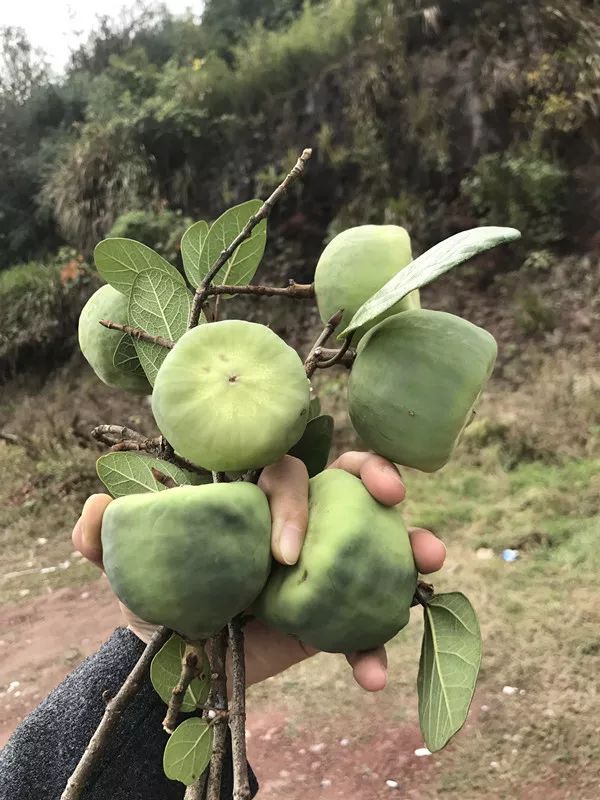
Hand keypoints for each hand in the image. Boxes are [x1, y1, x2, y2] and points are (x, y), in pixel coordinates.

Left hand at [72, 452, 444, 691]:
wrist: (184, 662)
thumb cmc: (160, 598)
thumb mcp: (129, 570)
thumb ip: (105, 537)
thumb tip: (96, 505)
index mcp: (252, 495)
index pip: (283, 471)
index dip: (293, 499)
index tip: (283, 555)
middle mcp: (296, 516)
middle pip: (345, 477)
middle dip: (374, 473)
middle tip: (392, 494)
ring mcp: (324, 558)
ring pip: (378, 535)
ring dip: (412, 542)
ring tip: (430, 560)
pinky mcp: (336, 607)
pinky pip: (370, 617)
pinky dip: (376, 643)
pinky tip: (372, 675)